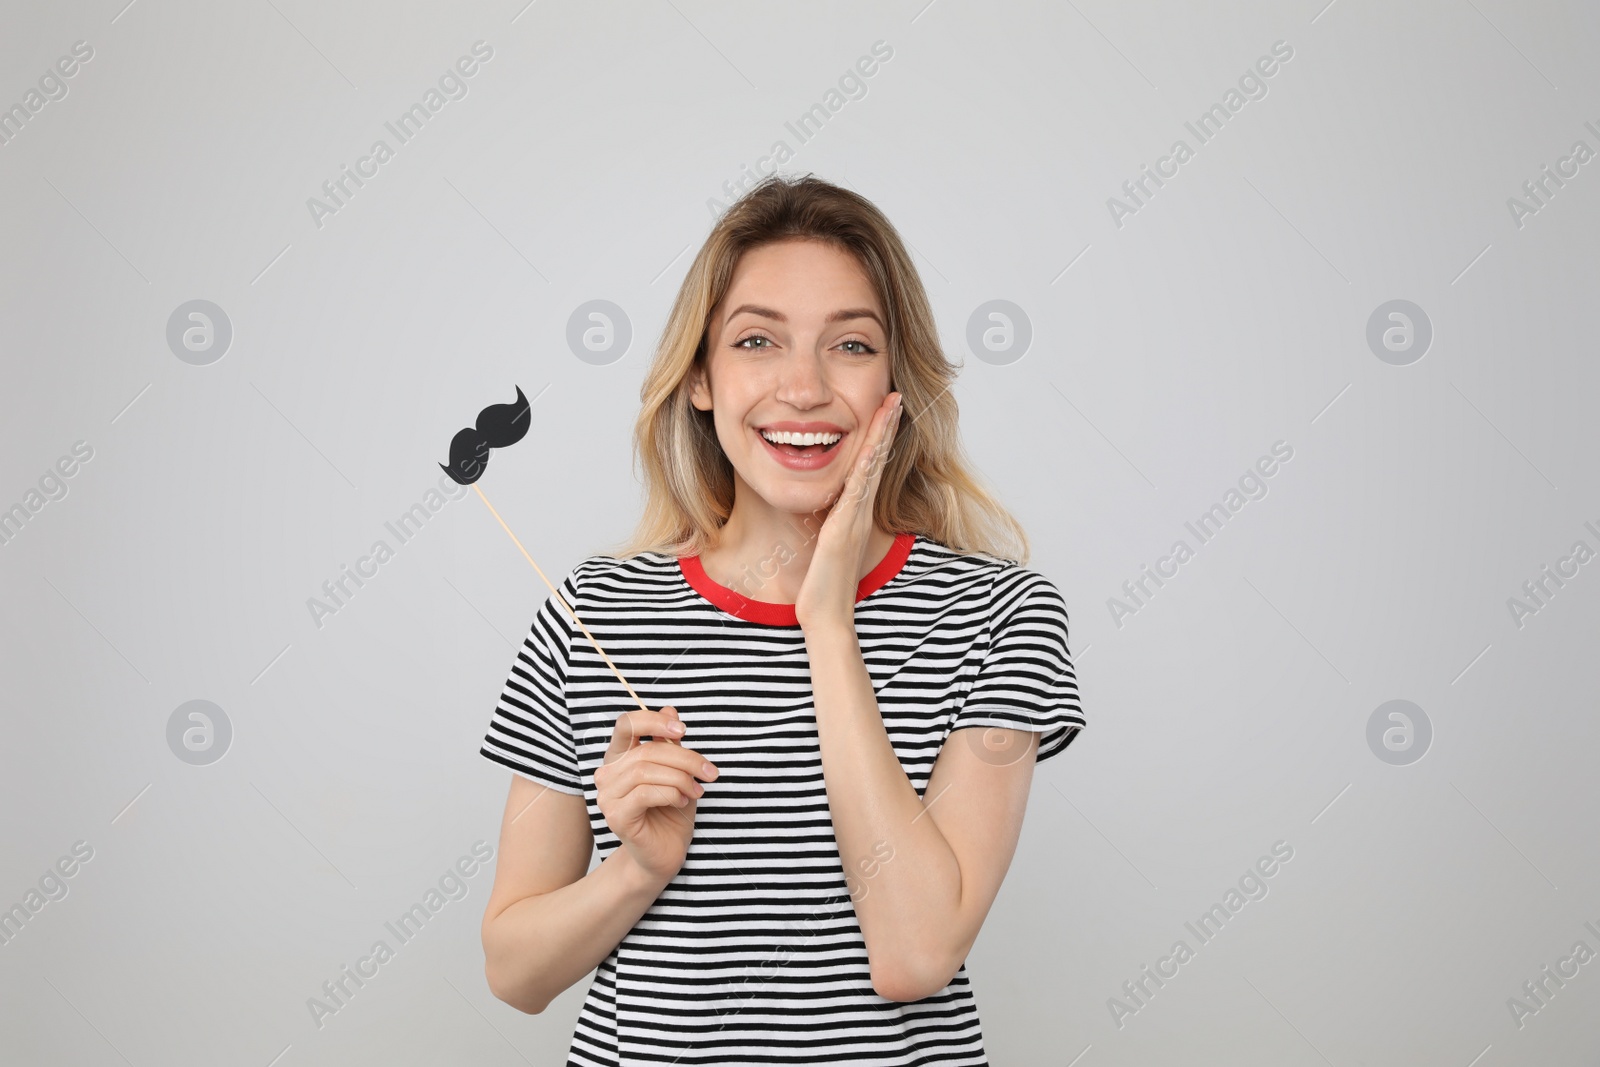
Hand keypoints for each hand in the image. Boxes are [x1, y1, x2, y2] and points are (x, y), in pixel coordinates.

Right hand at [593, 705, 718, 883]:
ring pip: (646, 770)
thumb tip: (670, 709)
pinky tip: (682, 802)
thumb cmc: (671, 812)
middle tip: (710, 773)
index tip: (682, 730)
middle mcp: (607, 773)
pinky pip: (645, 793)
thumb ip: (670, 743)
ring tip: (696, 791)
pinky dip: (671, 794)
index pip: (627, 724)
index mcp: (620, 757)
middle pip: (647, 750)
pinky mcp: (615, 816)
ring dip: (680, 779)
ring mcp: (607, 795)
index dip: (654, 721)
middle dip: (686, 758)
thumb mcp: (677, 771)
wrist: (665, 853)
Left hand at [794, 391, 902, 631]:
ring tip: (891, 406)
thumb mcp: (823, 546)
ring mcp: (854, 520)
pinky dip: (865, 468)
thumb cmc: (822, 587)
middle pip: (876, 460)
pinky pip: (856, 493)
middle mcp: (859, 513)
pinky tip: (870, 447)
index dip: (877, 437)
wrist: (826, 617)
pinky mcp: (843, 531)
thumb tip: (820, 513)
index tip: (884, 409)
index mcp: (853, 514)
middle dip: (885, 426)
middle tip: (895, 395)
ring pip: (871, 469)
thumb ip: (826, 526)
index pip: (868, 467)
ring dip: (881, 436)